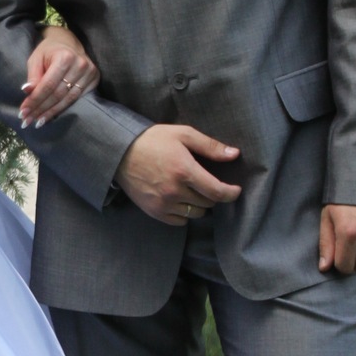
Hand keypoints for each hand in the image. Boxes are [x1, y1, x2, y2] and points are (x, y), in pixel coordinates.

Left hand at [20, 26, 100, 127]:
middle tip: (27, 121)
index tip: (23, 112)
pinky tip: (51, 115)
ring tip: (38, 122)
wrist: (68, 43)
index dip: (35, 100)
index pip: (48, 85)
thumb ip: (32, 76)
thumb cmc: (49, 51)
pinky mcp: (94, 80)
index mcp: (64, 57)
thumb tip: (27, 91)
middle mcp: (80, 65)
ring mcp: (90, 73)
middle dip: (41, 109)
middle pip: (58, 95)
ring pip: (68, 100)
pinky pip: (76, 99)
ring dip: (51, 113)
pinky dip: (62, 109)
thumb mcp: (36, 59)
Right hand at [116, 124, 241, 225]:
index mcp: (185, 171)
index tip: (235, 190)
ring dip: (200, 204)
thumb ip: (210, 146)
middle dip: (212, 194)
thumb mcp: (183, 134)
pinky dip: (184, 213)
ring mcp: (163, 203)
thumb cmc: (153, 140)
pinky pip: (179, 221)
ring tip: (193, 191)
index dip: (231, 193)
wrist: (120, 152)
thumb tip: (234, 154)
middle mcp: (175, 191)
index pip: (217, 192)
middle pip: (208, 203)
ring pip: (195, 213)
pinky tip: (180, 200)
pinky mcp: (154, 211)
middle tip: (206, 183)